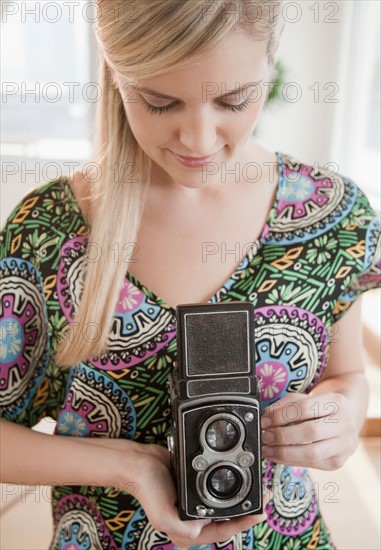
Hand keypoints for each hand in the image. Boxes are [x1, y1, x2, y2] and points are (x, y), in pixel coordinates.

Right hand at [133, 443, 268, 546]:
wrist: (140, 462)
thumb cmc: (149, 487)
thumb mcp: (162, 514)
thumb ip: (182, 528)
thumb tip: (201, 531)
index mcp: (188, 532)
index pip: (223, 532)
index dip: (244, 523)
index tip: (260, 511)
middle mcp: (194, 521)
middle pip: (228, 520)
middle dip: (247, 511)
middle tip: (265, 498)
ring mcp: (195, 505)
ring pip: (225, 506)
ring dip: (241, 499)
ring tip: (257, 489)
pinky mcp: (195, 488)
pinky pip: (217, 490)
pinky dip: (230, 485)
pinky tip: (240, 478)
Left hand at [261, 392, 358, 469]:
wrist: (346, 421)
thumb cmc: (321, 409)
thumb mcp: (305, 399)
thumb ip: (285, 405)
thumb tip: (266, 417)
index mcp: (336, 402)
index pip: (304, 408)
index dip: (281, 415)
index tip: (265, 420)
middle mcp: (345, 424)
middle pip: (310, 432)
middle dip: (282, 436)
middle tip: (266, 436)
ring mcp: (344, 445)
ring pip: (311, 453)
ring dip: (284, 453)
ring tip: (268, 449)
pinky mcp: (338, 462)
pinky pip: (311, 464)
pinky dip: (290, 461)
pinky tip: (277, 456)